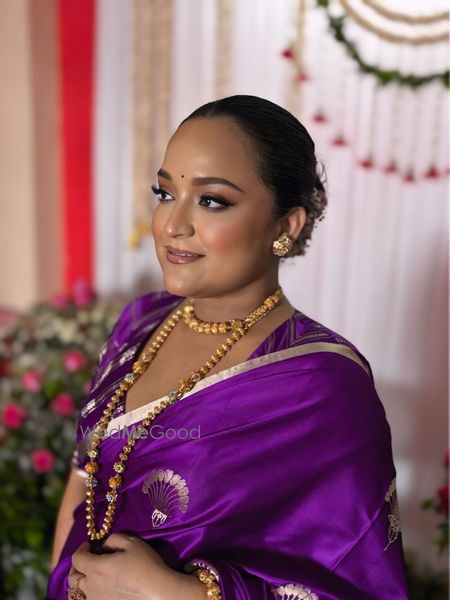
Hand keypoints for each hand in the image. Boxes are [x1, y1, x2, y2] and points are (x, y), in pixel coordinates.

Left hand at [68, 533, 204, 599]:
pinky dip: (90, 595)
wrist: (158, 592)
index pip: (77, 558)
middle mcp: (91, 587)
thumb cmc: (146, 564)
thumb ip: (113, 539)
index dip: (81, 549)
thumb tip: (104, 546)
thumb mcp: (132, 542)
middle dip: (77, 567)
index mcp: (96, 568)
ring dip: (82, 583)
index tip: (89, 545)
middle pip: (73, 578)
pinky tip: (100, 590)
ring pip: (79, 594)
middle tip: (87, 560)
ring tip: (91, 578)